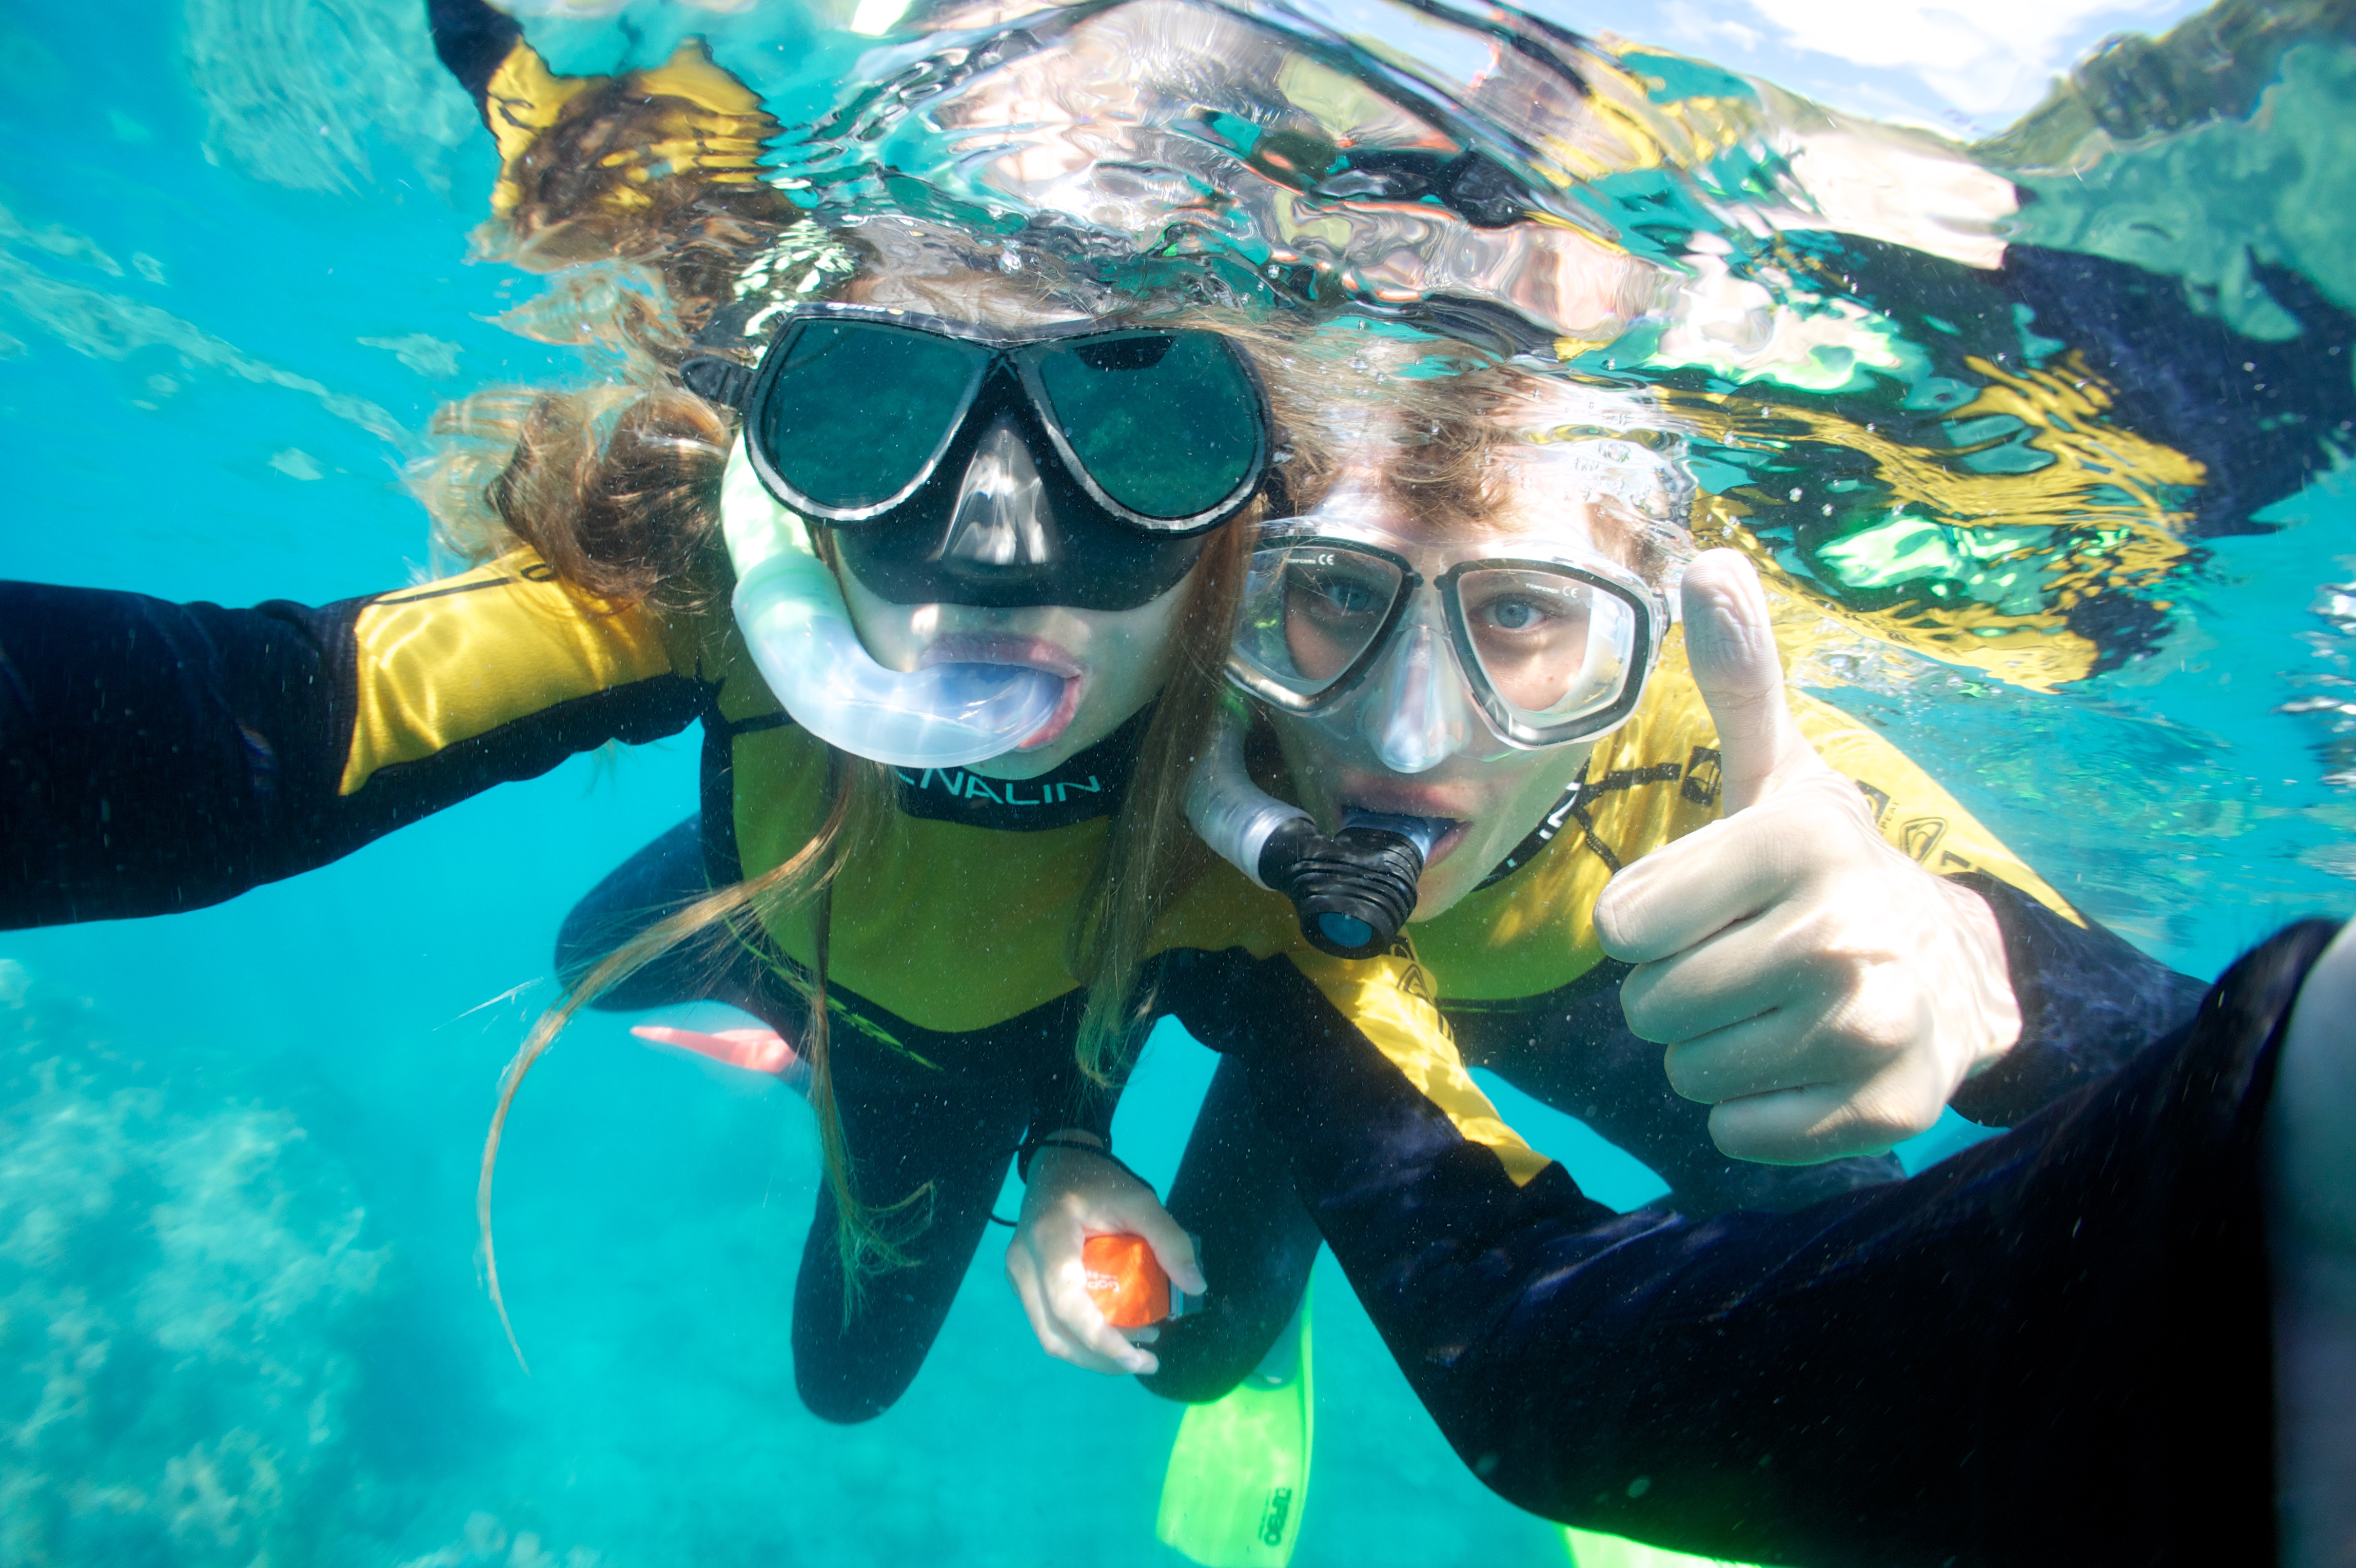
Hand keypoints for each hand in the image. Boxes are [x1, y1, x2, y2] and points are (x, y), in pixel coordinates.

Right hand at [1005, 1143, 1205, 1375]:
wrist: (1059, 1166)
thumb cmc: (1100, 1182)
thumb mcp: (1140, 1201)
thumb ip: (1169, 1239)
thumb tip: (1196, 1287)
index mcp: (1048, 1237)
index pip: (1068, 1303)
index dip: (1103, 1341)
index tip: (1141, 1357)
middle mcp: (1023, 1263)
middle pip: (1055, 1333)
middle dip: (1102, 1360)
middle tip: (1148, 1361)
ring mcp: (1018, 1276)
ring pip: (1049, 1337)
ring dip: (1093, 1356)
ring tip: (1137, 1352)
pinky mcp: (1023, 1285)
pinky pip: (1049, 1325)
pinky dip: (1082, 1340)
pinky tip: (1116, 1336)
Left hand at [1592, 550, 2021, 1162]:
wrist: (1951, 974)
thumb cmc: (1826, 874)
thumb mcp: (1780, 773)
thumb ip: (1739, 679)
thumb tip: (1709, 562)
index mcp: (1802, 841)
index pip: (1624, 925)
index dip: (1648, 923)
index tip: (1706, 906)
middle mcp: (1845, 933)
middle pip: (1651, 1005)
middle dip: (1677, 991)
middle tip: (1743, 963)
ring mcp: (1874, 1026)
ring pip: (1690, 1073)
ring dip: (1711, 1053)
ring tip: (1771, 1011)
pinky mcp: (1887, 1110)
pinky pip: (1742, 1133)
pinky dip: (1752, 1114)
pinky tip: (1799, 1068)